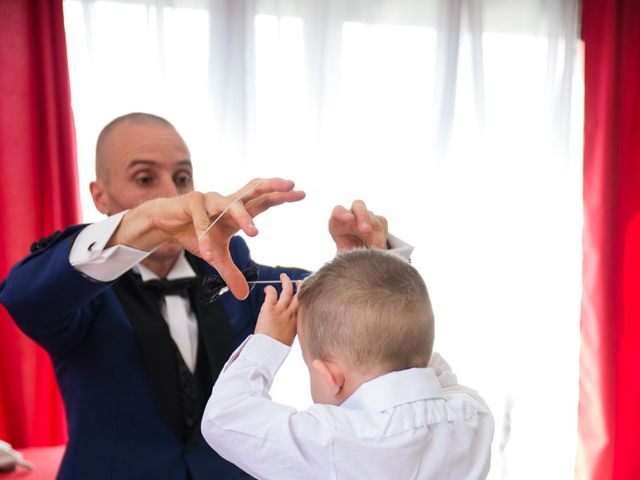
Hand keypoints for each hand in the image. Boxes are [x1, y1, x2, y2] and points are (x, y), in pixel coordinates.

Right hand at [110, 178, 304, 298]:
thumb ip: (231, 272)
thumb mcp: (216, 256)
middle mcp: (227, 201)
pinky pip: (201, 220)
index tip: (301, 193)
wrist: (165, 222)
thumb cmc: (194, 233)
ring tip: (255, 233)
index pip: (264, 201)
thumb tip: (243, 295)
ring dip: (243, 218)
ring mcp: (210, 200)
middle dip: (272, 187)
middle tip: (290, 185)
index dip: (281, 196)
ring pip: (230, 205)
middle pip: (253, 190)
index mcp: (238, 211)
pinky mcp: (191, 202)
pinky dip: (205, 237)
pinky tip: (209, 254)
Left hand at [255, 273, 298, 345]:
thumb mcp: (290, 337)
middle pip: (300, 295)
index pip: (305, 304)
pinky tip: (267, 288)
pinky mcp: (270, 308)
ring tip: (283, 276)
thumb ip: (292, 326)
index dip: (305, 297)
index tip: (305, 293)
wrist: (268, 350)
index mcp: (298, 321)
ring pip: (287, 290)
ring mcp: (281, 310)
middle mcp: (292, 313)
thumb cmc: (277, 347)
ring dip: (286, 281)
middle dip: (300, 286)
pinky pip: (272, 293)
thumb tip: (291, 324)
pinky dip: (269, 289)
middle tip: (299, 281)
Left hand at [328, 200, 387, 250]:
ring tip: (376, 247)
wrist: (359, 256)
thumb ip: (346, 254)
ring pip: (372, 217)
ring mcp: (365, 216)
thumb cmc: (347, 254)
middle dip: (363, 217)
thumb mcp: (343, 255)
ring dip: (375, 231)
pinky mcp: (378, 220)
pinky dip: (382, 236)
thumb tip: (351, 257)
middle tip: (366, 230)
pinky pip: (382, 223)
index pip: (338, 211)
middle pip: (358, 206)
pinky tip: (380, 248)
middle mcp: (352, 215)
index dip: (342, 213)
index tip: (349, 219)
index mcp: (337, 222)